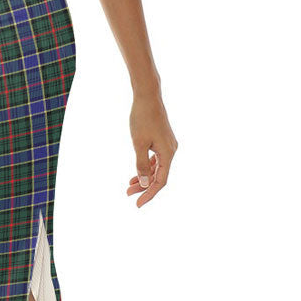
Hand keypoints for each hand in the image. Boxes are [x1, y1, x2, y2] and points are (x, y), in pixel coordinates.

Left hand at [126, 91, 177, 206]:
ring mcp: (168, 145)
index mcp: (168, 154)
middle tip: (128, 194)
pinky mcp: (163, 140)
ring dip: (145, 177)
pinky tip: (137, 172)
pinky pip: (156, 159)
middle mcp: (171, 151)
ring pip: (157, 168)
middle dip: (144, 187)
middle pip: (159, 176)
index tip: (137, 204)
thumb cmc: (142, 118)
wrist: (147, 96)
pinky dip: (147, 167)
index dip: (149, 194)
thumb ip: (141, 165)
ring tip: (129, 186)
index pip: (160, 181)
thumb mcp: (139, 144)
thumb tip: (144, 184)